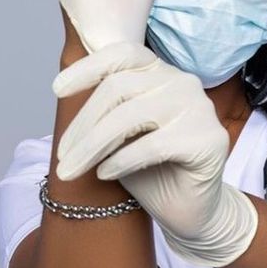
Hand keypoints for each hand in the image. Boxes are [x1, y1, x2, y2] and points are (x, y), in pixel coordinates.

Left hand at [51, 41, 258, 267]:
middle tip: (62, 159)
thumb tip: (63, 94)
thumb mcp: (119, 137)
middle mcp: (183, 83)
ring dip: (92, 146)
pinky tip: (104, 174)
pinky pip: (152, 145)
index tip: (57, 90)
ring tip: (72, 171)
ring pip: (130, 116)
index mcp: (162, 73)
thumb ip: (103, 113)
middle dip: (82, 125)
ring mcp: (200, 108)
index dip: (87, 68)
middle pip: (118, 89)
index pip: (123, 55)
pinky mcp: (209, 139)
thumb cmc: (152, 172)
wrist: (190, 212)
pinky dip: (120, 160)